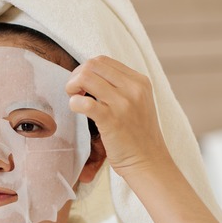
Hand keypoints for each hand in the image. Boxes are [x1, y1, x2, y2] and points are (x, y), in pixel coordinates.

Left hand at [65, 55, 171, 179]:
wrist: (149, 162)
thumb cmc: (138, 135)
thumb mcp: (138, 103)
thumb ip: (120, 88)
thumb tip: (90, 77)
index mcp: (140, 81)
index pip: (103, 61)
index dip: (86, 70)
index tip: (82, 86)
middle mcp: (133, 88)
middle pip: (93, 64)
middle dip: (76, 76)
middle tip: (74, 92)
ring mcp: (123, 103)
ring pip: (86, 77)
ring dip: (72, 87)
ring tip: (74, 100)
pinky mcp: (111, 120)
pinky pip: (84, 102)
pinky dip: (74, 103)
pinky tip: (76, 110)